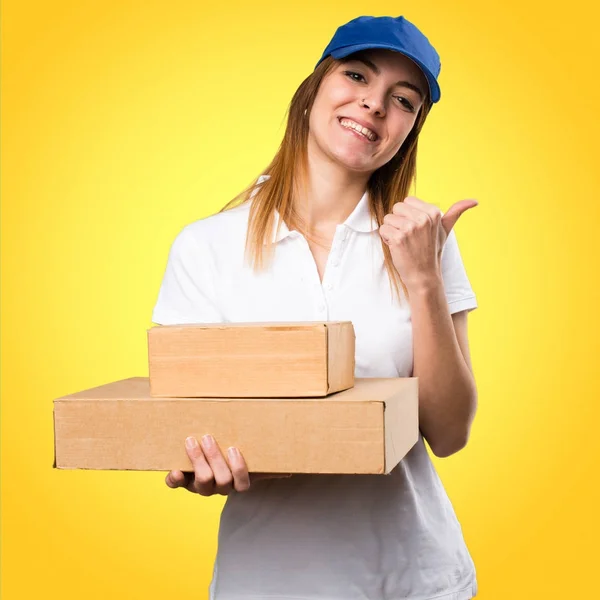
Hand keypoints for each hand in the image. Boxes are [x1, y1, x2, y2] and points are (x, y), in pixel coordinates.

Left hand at [165, 435, 290, 495]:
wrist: (207, 461)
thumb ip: (268, 467)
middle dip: (214, 458)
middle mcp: (219, 488)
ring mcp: (200, 487)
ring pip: (201, 481)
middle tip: (208, 438)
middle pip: (219, 480)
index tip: (234, 449)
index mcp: (236, 484)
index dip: (237, 469)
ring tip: (191, 441)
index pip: (241, 484)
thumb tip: (290, 471)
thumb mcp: (251, 463)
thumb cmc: (233, 460)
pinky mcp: (183, 482)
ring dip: (196, 461)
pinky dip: (174, 479)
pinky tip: (173, 470)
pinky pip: (177, 486)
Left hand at [378, 196, 477, 290]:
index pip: (407, 201)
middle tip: (409, 237)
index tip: (416, 229)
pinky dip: (386, 239)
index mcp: (433, 212)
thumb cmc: (432, 252)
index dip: (407, 215)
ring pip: (387, 219)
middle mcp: (423, 218)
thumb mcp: (445, 230)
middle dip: (398, 221)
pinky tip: (397, 248)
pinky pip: (383, 230)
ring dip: (391, 231)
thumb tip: (474, 201)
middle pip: (396, 208)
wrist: (424, 276)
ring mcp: (410, 228)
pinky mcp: (398, 238)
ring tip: (404, 243)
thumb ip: (456, 212)